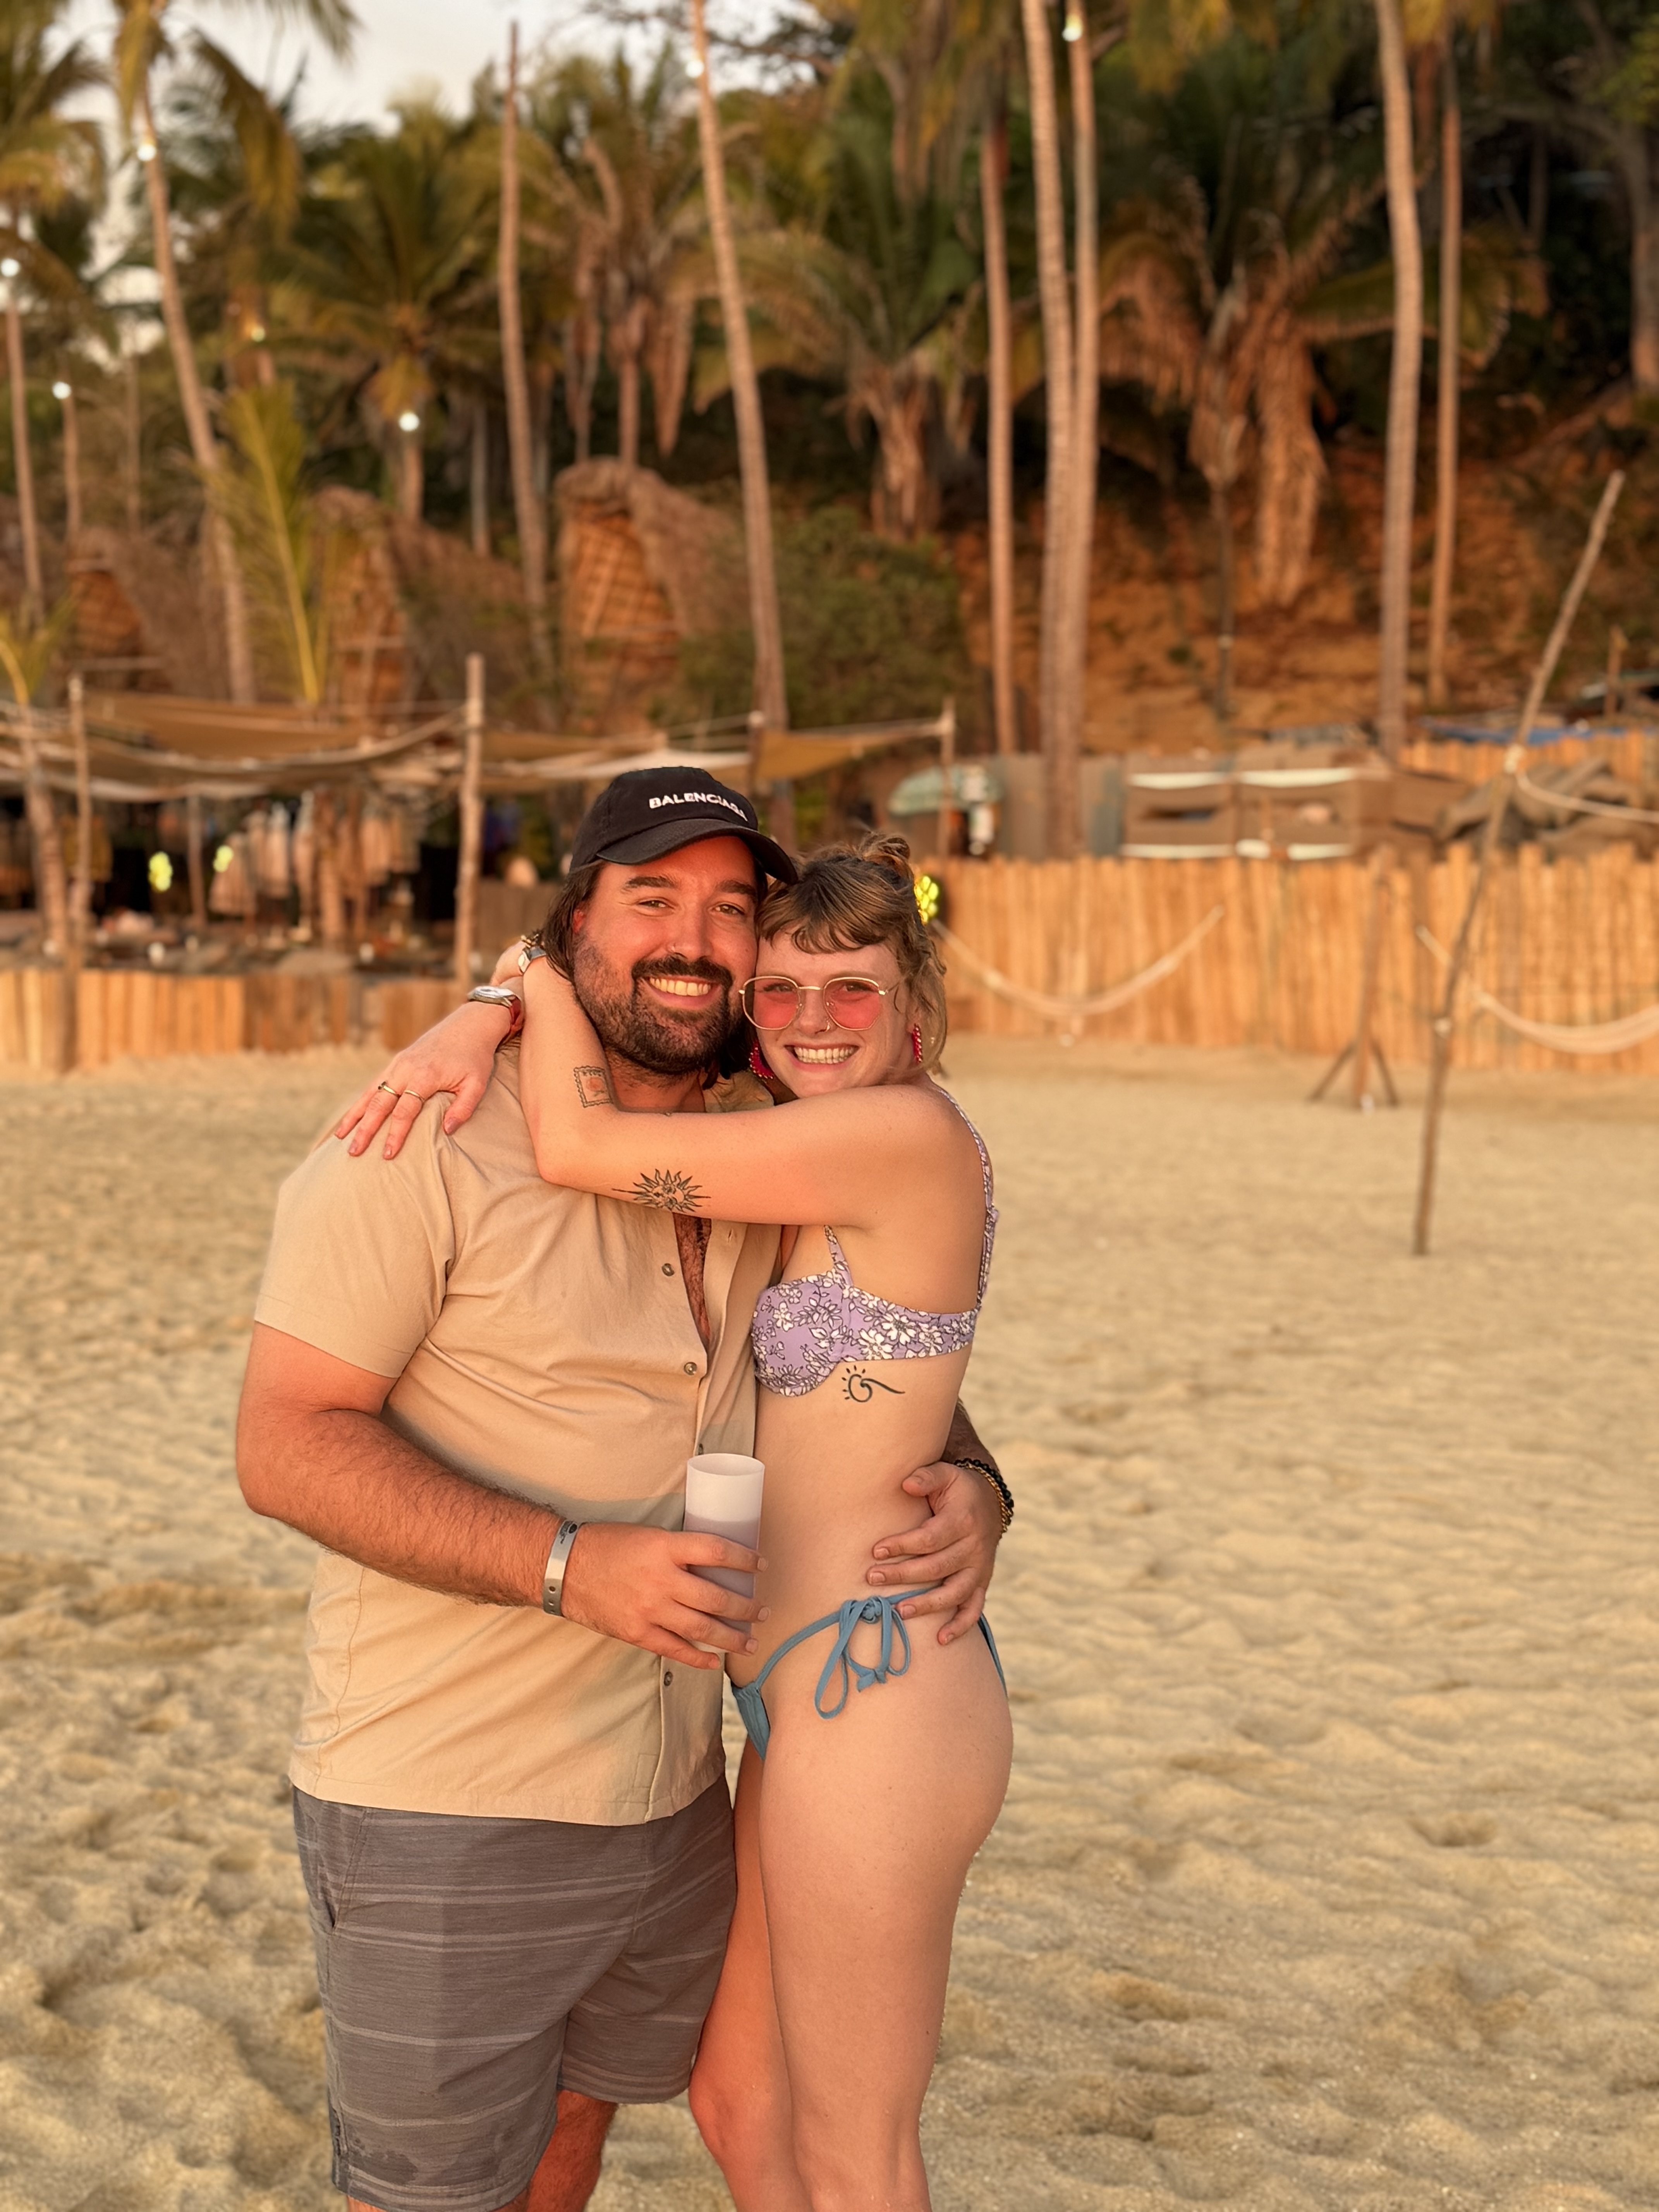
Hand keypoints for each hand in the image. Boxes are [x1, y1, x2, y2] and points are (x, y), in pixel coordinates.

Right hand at [334, 1000, 513, 1159]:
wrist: (469, 1025)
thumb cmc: (475, 1057)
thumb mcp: (477, 1084)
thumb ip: (463, 1108)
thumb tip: (447, 1132)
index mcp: (425, 1076)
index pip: (404, 1112)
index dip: (395, 1134)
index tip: (387, 1155)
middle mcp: (405, 1069)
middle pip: (380, 1104)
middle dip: (365, 1129)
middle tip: (353, 1152)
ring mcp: (398, 1064)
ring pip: (370, 1093)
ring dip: (355, 1115)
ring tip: (340, 1137)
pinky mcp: (396, 1061)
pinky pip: (374, 1084)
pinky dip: (361, 1101)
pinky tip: (353, 1116)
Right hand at [559, 1523, 766, 1671]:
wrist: (565, 1567)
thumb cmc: (607, 1545)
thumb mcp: (648, 1536)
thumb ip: (677, 1550)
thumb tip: (713, 1563)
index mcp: (665, 1547)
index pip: (717, 1551)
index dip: (745, 1558)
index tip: (761, 1564)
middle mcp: (661, 1580)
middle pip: (716, 1597)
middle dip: (746, 1607)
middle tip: (763, 1611)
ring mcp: (649, 1610)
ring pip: (702, 1628)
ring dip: (731, 1637)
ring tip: (751, 1641)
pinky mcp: (637, 1632)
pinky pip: (675, 1649)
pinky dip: (698, 1658)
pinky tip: (715, 1662)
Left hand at [868, 1459, 1000, 1645]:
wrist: (989, 1502)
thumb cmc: (957, 1489)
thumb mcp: (945, 1475)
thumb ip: (926, 1476)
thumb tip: (905, 1484)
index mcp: (962, 1520)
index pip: (929, 1538)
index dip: (902, 1546)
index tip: (876, 1550)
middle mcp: (974, 1547)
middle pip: (936, 1567)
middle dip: (903, 1575)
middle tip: (872, 1578)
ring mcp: (980, 1568)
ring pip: (954, 1592)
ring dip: (927, 1605)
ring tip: (899, 1611)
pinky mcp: (982, 1582)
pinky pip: (974, 1608)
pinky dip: (961, 1626)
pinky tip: (941, 1639)